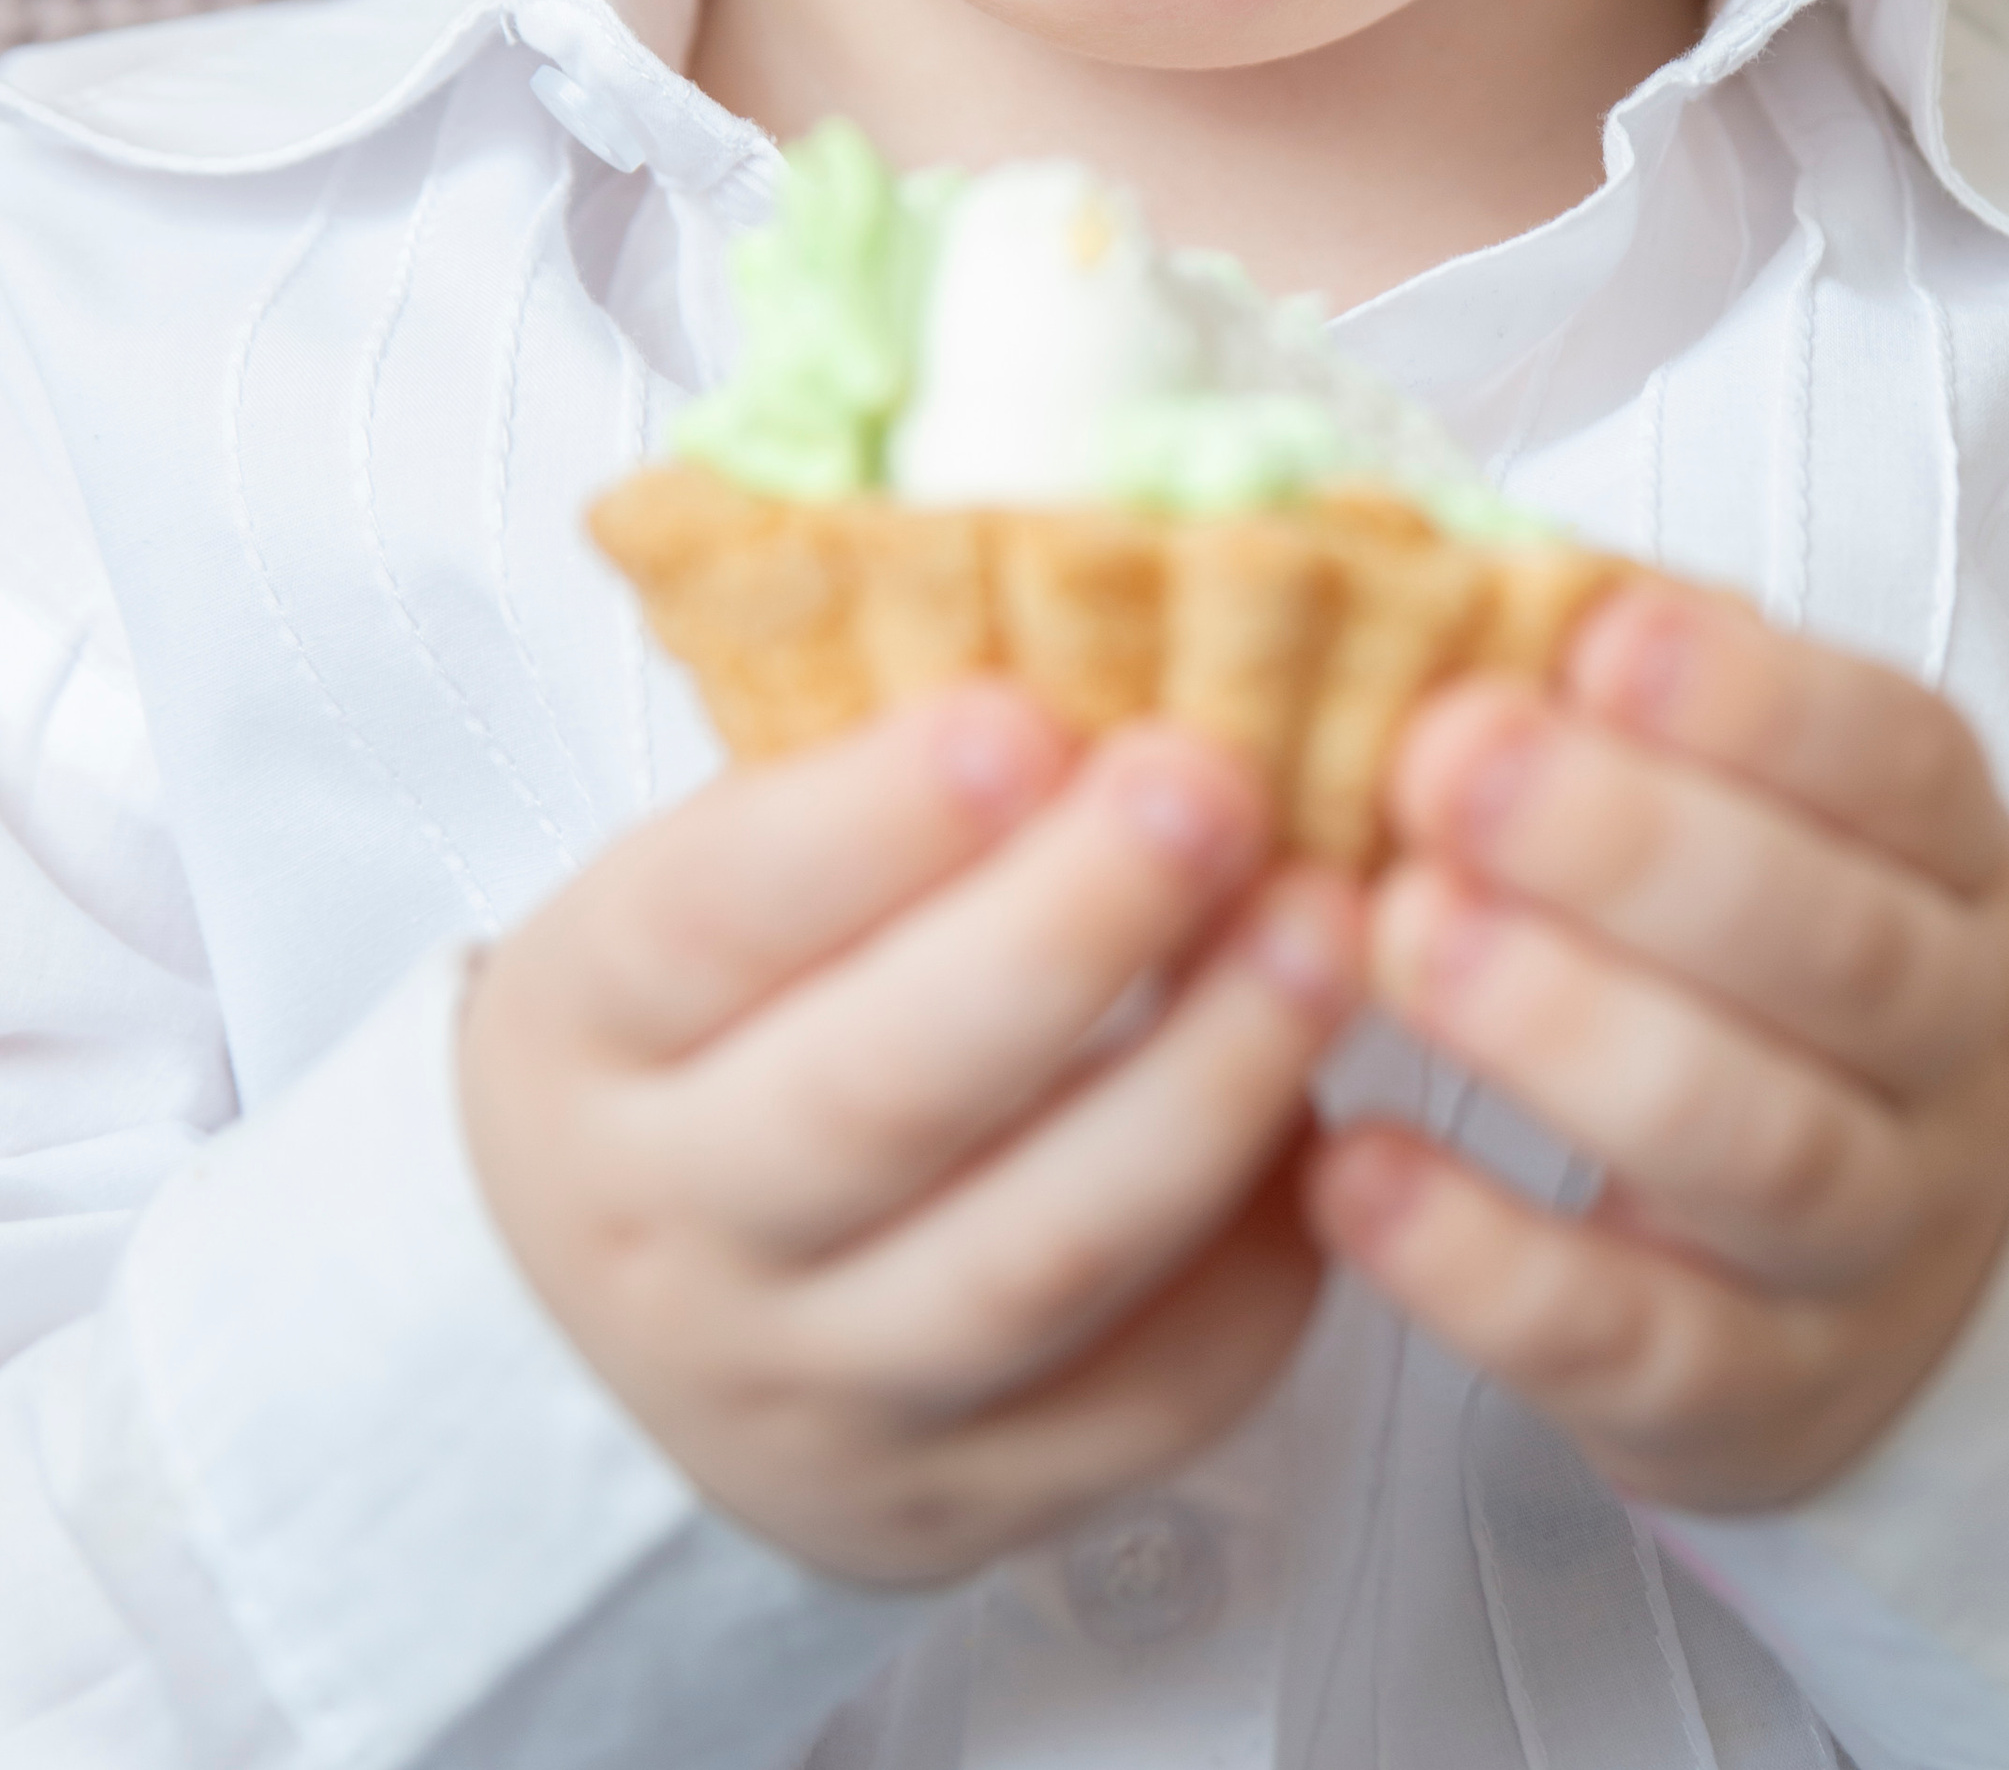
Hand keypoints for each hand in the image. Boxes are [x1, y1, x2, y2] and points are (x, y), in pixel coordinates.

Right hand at [461, 687, 1360, 1583]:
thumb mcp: (700, 884)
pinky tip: (1328, 1129)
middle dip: (1071, 934)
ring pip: (1030, 1264)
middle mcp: (677, 1232)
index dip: (874, 819)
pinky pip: (1135, 1406)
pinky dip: (1253, 1267)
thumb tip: (1083, 593)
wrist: (589, 1329)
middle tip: (1218, 787)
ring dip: (1204, 1089)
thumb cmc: (702, 1029)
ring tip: (1329, 931)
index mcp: (588, 1034)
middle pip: (881, 1099)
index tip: (1026, 710)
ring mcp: (812, 1394)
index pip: (714, 920)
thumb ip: (860, 770)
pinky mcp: (952, 1505)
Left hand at [1307, 584, 2008, 1511]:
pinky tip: (1351, 1174)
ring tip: (1393, 939)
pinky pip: (1641, 1345)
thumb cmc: (1759, 958)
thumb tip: (1430, 553)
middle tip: (1443, 767)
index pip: (1899, 763)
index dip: (1756, 702)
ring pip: (1756, 1149)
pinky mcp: (1763, 1399)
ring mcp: (1875, 1239)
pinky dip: (1490, 1268)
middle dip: (1636, 851)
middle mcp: (1950, 1049)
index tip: (1592, 637)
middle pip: (1837, 954)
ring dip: (1567, 1036)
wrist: (1905, 1257)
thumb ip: (1617, 684)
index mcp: (1951, 859)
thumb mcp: (1752, 805)